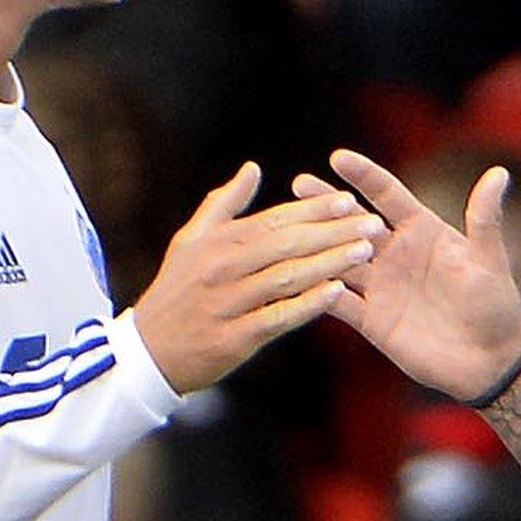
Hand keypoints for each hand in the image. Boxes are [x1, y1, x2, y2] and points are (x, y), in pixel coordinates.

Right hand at [133, 162, 385, 393]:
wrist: (147, 352)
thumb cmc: (176, 290)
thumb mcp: (190, 240)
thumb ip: (224, 203)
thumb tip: (253, 168)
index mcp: (218, 242)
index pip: (274, 219)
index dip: (314, 209)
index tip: (350, 199)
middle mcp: (223, 268)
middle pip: (287, 244)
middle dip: (334, 232)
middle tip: (373, 224)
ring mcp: (229, 303)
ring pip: (287, 278)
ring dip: (330, 263)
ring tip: (366, 252)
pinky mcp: (235, 338)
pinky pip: (277, 317)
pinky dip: (307, 305)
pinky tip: (336, 294)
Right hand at [292, 149, 520, 401]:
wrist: (491, 362)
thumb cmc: (497, 305)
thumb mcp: (489, 260)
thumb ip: (484, 219)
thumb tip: (499, 172)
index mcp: (422, 231)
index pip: (387, 196)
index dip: (364, 176)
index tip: (338, 157)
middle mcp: (395, 254)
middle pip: (353, 224)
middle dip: (325, 205)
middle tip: (298, 185)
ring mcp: (381, 287)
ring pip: (338, 260)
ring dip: (314, 246)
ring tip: (283, 229)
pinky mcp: (372, 320)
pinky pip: (338, 303)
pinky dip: (317, 292)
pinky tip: (294, 281)